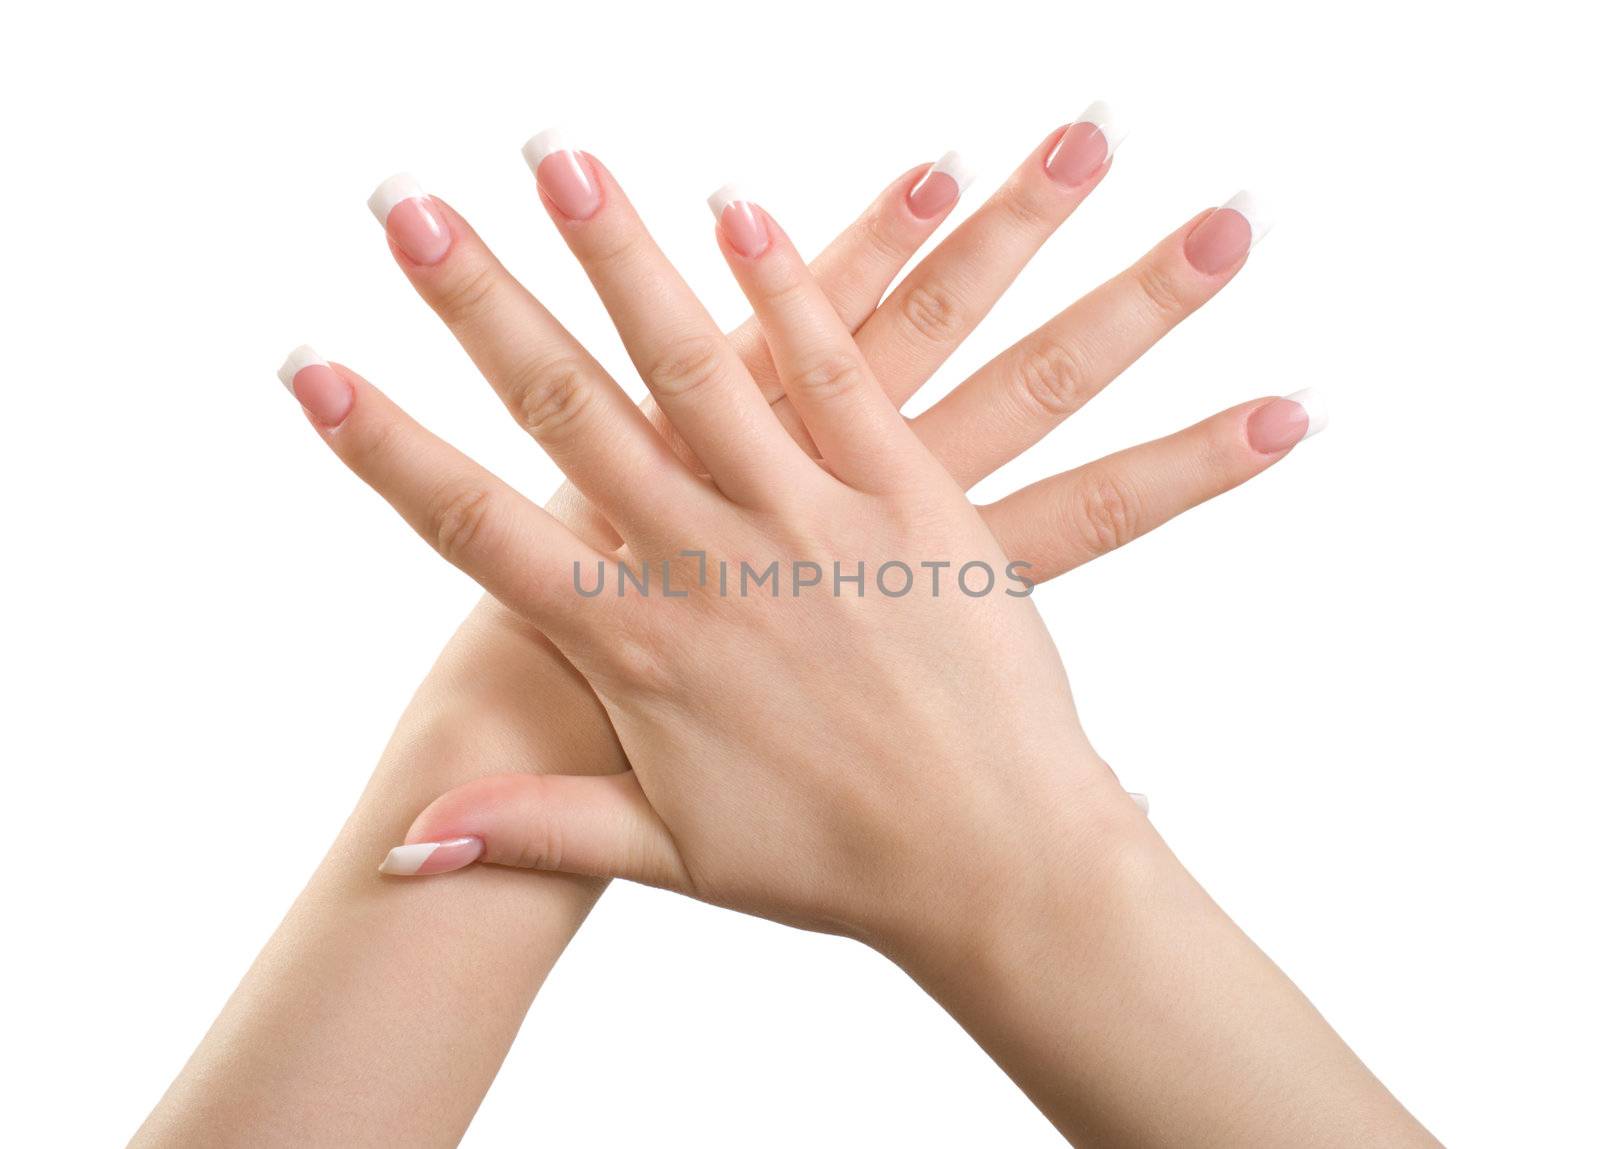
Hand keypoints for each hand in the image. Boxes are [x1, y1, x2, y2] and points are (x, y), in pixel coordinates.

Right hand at [285, 126, 1308, 961]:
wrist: (998, 864)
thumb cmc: (835, 866)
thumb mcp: (673, 855)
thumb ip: (534, 830)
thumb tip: (400, 850)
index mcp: (636, 651)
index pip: (475, 533)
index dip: (386, 449)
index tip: (312, 368)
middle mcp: (705, 567)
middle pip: (569, 415)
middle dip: (479, 305)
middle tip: (407, 208)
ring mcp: (806, 521)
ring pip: (695, 368)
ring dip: (620, 258)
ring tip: (558, 162)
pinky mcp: (906, 497)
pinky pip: (835, 377)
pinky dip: (786, 292)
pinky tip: (736, 210)